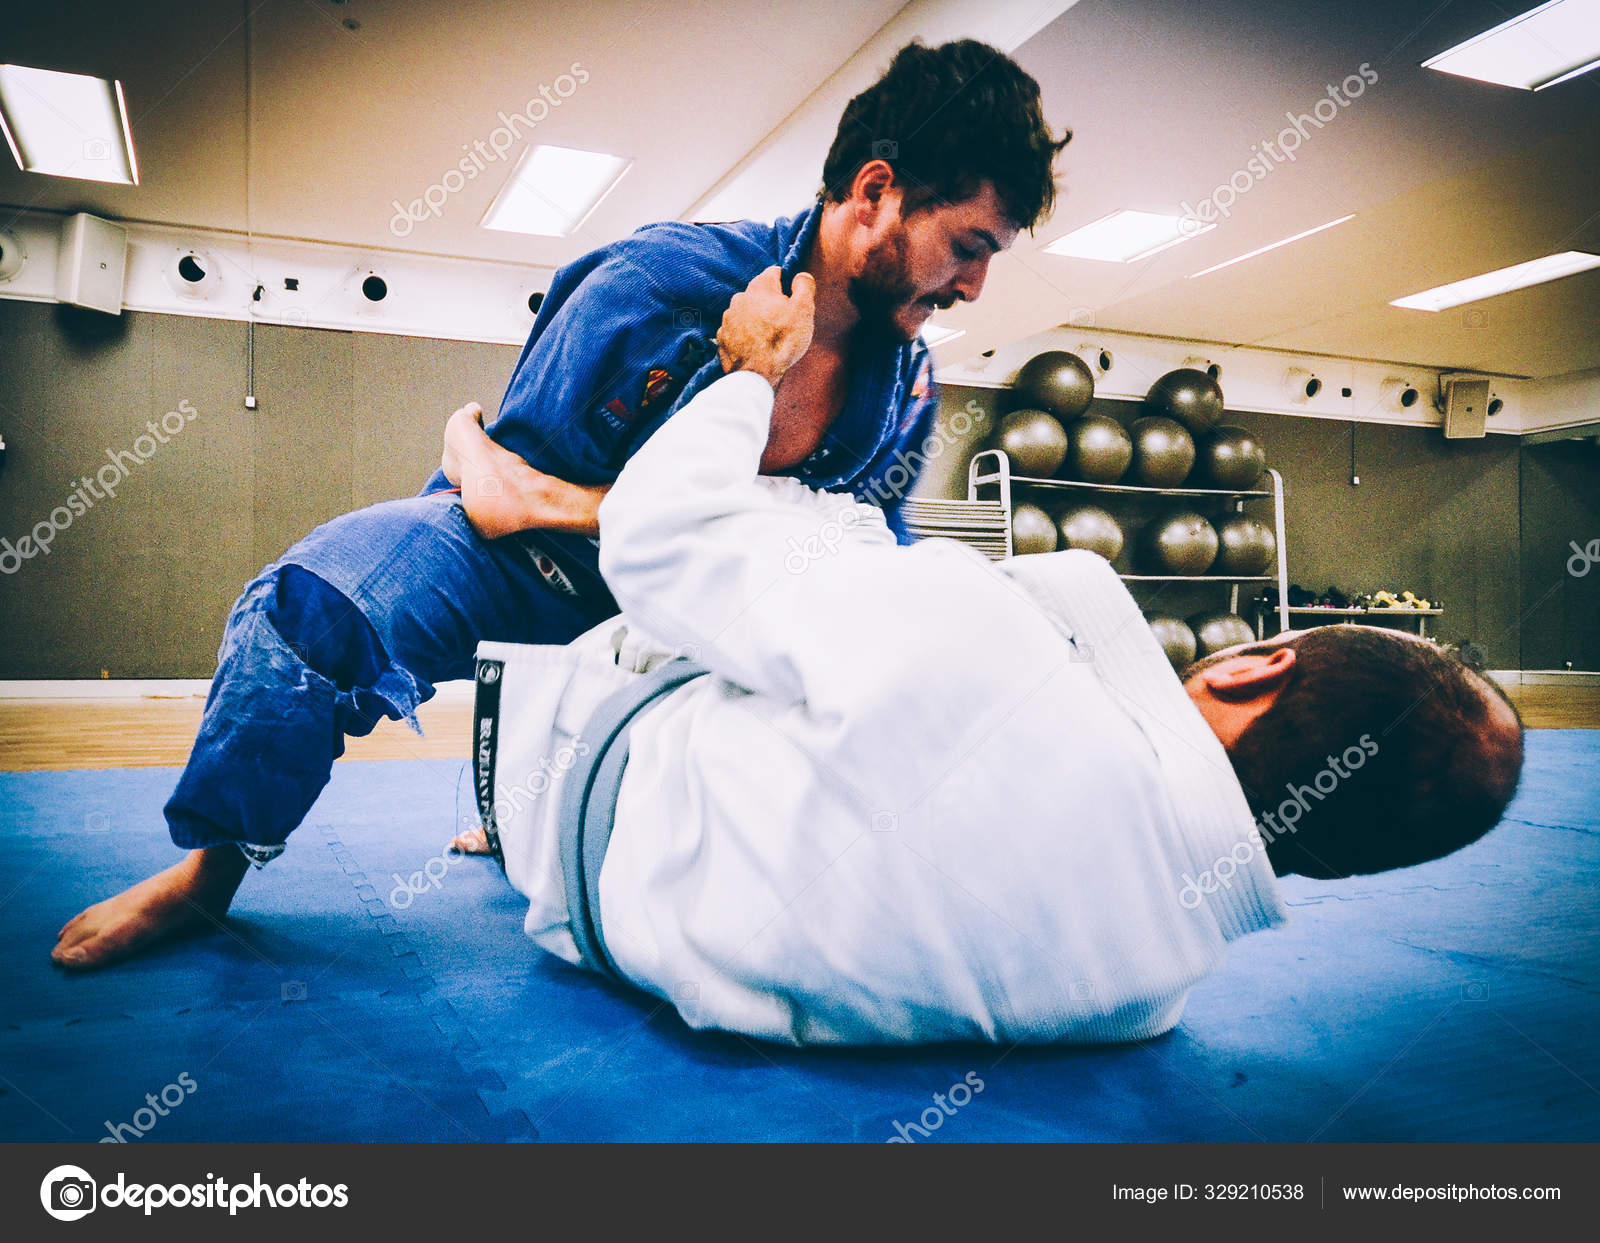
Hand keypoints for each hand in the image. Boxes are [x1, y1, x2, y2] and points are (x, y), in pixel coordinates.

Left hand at [716, 266, 815, 386]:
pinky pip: (736, 329)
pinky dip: (745, 334)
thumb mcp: (803, 310)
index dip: (786, 283)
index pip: (774, 272)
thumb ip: (804, 286)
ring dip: (756, 318)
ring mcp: (728, 318)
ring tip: (768, 337)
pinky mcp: (723, 337)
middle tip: (782, 322)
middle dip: (770, 302)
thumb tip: (801, 276)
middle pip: (759, 293)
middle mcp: (740, 298)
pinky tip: (755, 346)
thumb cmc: (782, 341)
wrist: (756, 374)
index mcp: (760, 287)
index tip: (792, 298)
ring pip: (746, 311)